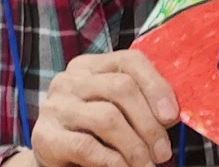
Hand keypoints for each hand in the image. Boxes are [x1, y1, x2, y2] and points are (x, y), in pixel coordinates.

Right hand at [27, 50, 179, 166]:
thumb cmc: (95, 133)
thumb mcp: (117, 110)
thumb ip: (140, 102)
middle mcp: (70, 80)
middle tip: (162, 152)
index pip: (129, 61)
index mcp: (90, 66)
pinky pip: (87, 146)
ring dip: (135, 147)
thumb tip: (172, 112)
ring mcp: (55, 106)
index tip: (173, 116)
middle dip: (149, 124)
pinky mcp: (45, 136)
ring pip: (108, 118)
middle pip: (121, 88)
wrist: (57, 160)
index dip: (156, 86)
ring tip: (146, 165)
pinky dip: (113, 161)